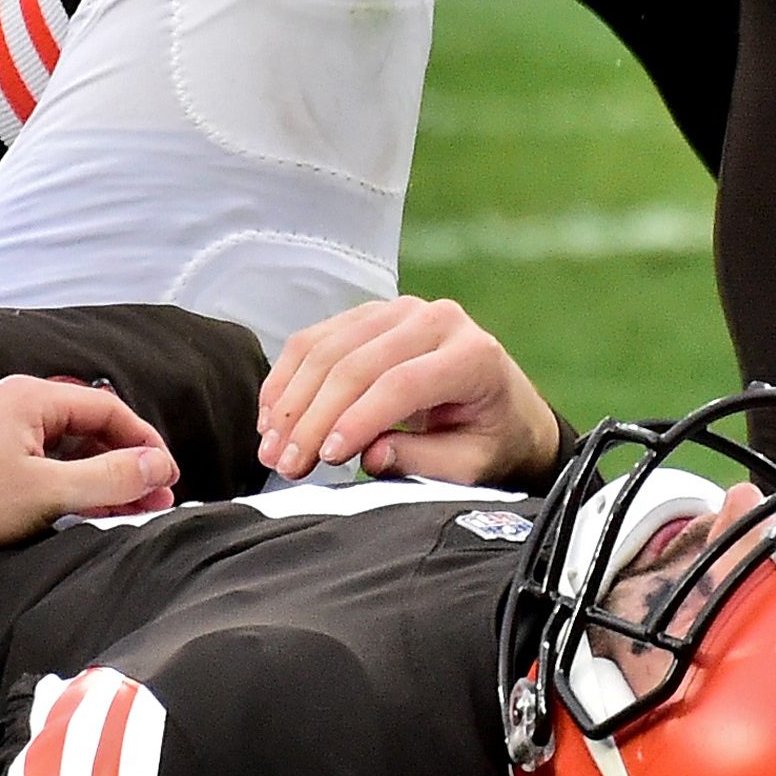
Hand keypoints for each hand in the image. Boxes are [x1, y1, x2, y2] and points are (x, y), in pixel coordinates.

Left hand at [0, 376, 179, 550]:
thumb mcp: (49, 492)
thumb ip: (110, 478)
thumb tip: (158, 467)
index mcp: (28, 396)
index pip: (107, 409)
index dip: (144, 444)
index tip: (166, 477)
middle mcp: (7, 398)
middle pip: (83, 427)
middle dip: (122, 464)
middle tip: (151, 500)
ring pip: (57, 444)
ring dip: (93, 475)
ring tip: (120, 510)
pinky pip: (30, 456)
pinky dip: (60, 478)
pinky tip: (75, 506)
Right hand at [256, 296, 556, 486]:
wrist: (503, 408)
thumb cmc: (490, 440)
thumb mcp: (470, 465)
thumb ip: (423, 460)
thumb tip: (369, 455)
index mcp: (472, 355)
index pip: (401, 383)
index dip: (357, 421)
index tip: (326, 458)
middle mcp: (435, 320)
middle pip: (356, 364)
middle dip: (312, 418)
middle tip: (286, 463)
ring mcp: (398, 311)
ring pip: (327, 349)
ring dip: (291, 401)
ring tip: (272, 449)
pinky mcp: (369, 316)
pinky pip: (316, 339)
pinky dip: (287, 379)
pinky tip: (272, 417)